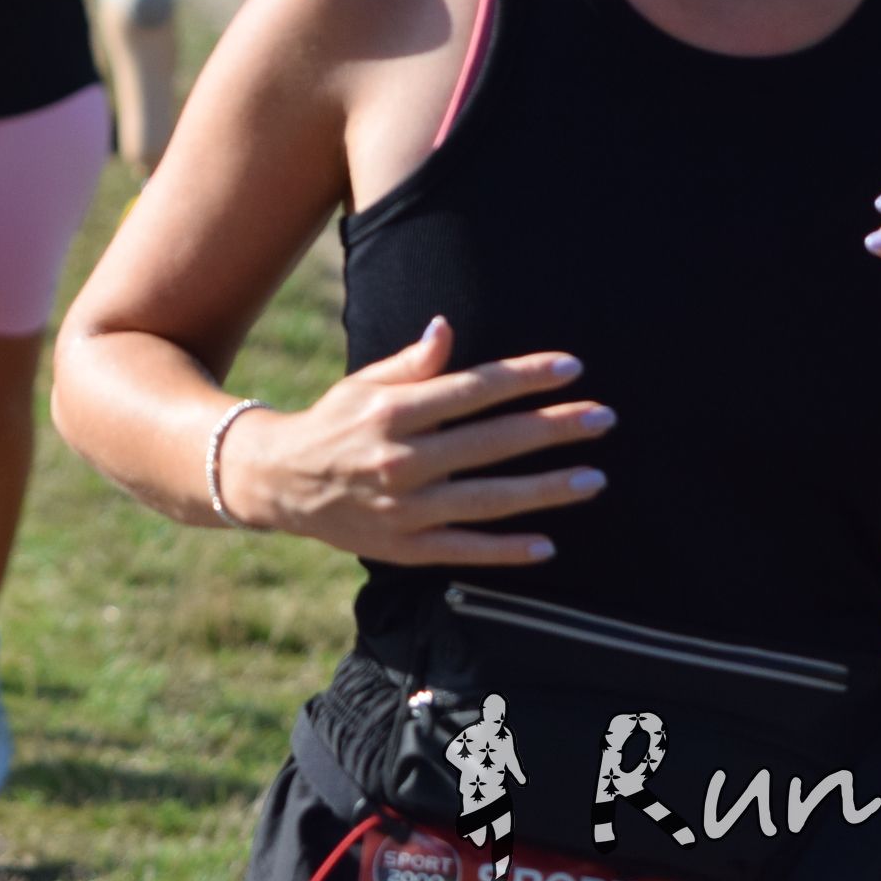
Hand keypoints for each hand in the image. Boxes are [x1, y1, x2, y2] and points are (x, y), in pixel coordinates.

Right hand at [220, 317, 610, 564]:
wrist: (277, 482)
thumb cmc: (331, 423)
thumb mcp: (362, 385)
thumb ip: (409, 364)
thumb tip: (447, 329)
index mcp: (392, 412)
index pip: (471, 389)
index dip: (524, 377)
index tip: (571, 367)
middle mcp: (401, 459)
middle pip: (490, 442)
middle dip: (552, 428)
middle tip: (603, 418)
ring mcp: (404, 507)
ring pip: (487, 499)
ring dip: (545, 489)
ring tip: (594, 479)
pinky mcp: (403, 547)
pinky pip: (464, 549)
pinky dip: (505, 550)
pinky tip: (546, 544)